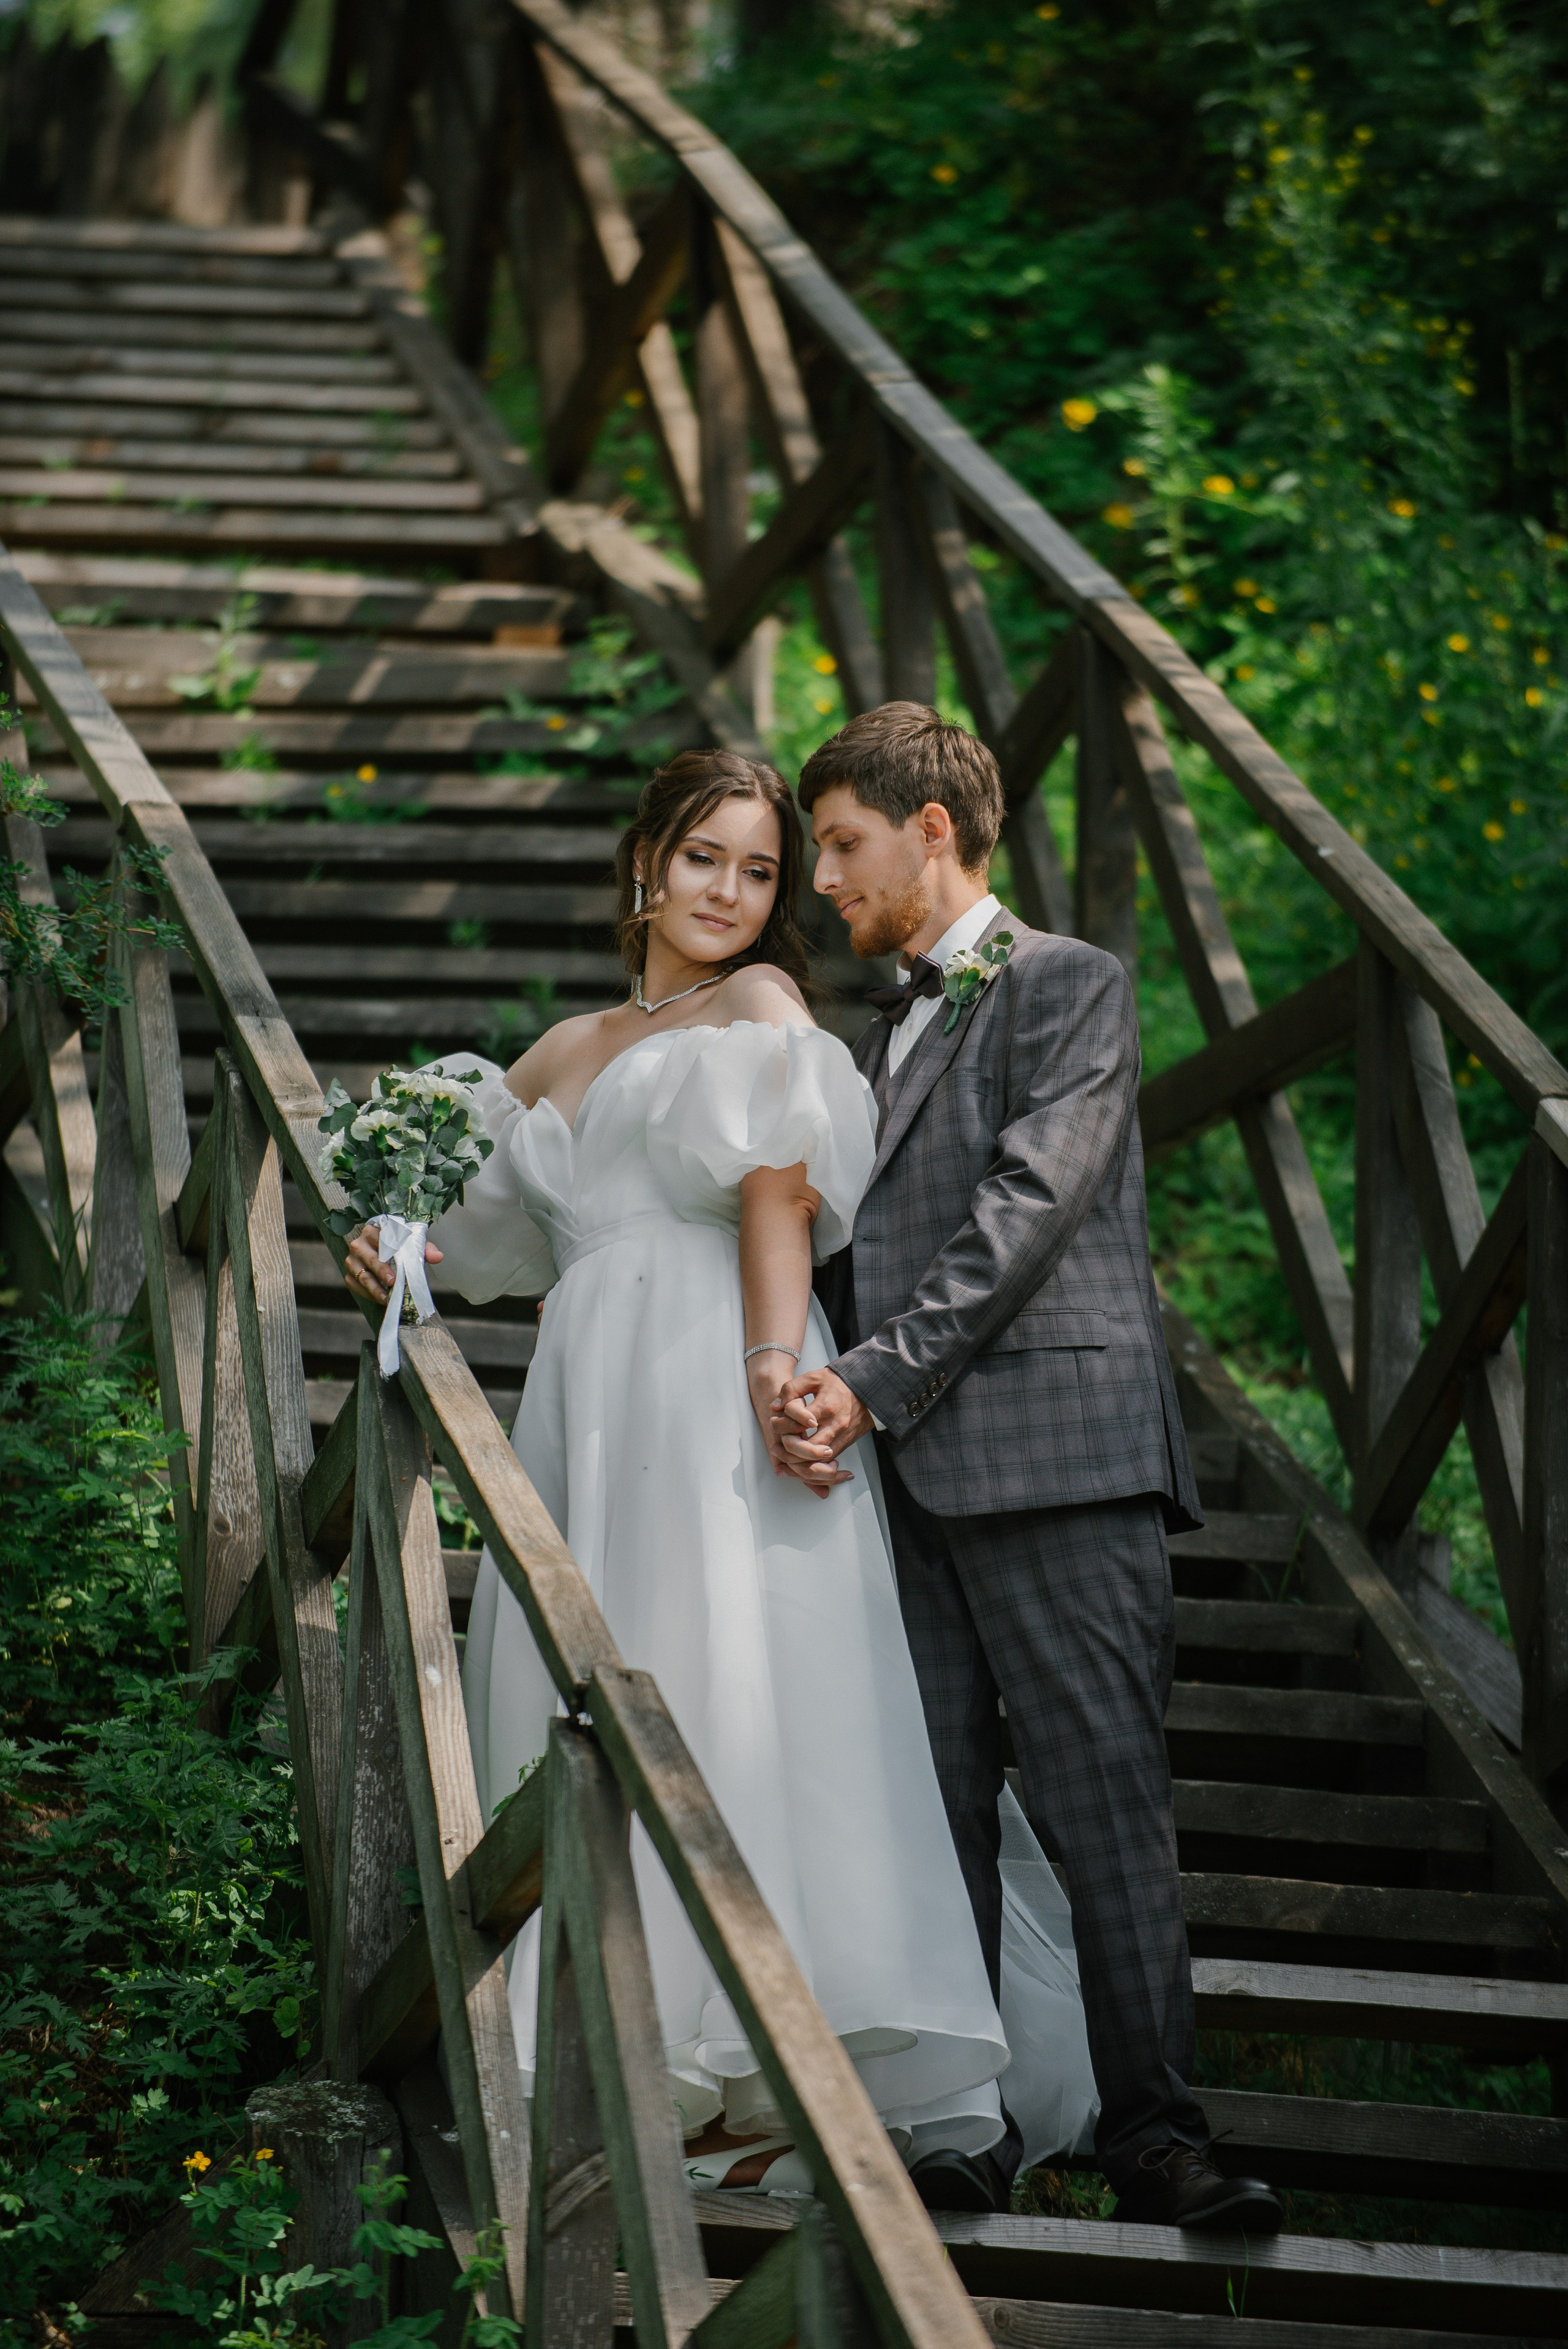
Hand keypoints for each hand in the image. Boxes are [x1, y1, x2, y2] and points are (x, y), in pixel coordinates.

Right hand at [343, 1223, 441, 1306]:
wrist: (384, 1254)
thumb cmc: (399, 1247)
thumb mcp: (412, 1244)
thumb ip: (425, 1248)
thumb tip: (438, 1257)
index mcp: (374, 1230)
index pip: (382, 1238)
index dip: (390, 1250)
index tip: (399, 1259)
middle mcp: (359, 1243)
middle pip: (371, 1258)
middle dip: (382, 1271)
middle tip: (393, 1282)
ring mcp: (352, 1260)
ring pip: (362, 1275)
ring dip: (375, 1288)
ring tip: (387, 1298)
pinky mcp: (349, 1274)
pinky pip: (356, 1286)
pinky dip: (368, 1294)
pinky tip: (381, 1299)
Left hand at [772, 1366, 870, 1490]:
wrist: (868, 1391)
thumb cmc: (840, 1384)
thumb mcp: (814, 1378)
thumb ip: (792, 1389)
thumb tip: (775, 1406)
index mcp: (826, 1407)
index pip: (800, 1423)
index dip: (783, 1424)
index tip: (775, 1421)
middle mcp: (835, 1426)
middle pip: (808, 1450)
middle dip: (788, 1450)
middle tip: (775, 1445)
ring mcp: (840, 1438)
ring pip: (817, 1463)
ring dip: (797, 1465)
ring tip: (782, 1460)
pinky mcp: (843, 1445)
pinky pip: (826, 1465)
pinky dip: (810, 1467)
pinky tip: (796, 1466)